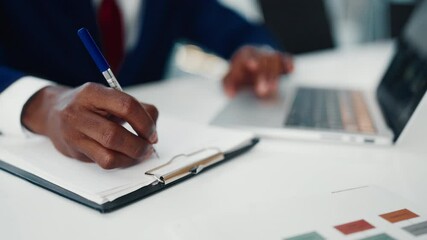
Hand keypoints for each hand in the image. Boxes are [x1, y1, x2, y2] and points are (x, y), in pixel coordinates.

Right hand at [22, 83, 158, 168]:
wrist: (52, 113)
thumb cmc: (89, 105)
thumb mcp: (111, 97)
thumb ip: (137, 108)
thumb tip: (154, 129)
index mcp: (92, 93)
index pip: (126, 106)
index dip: (145, 122)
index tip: (152, 132)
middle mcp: (79, 113)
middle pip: (115, 135)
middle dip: (139, 144)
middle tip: (149, 145)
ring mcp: (74, 135)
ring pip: (109, 154)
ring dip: (132, 157)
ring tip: (141, 152)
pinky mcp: (75, 151)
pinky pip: (104, 163)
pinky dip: (122, 162)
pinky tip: (127, 157)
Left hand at [223, 45, 293, 97]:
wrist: (250, 62)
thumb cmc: (241, 72)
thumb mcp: (229, 77)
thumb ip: (228, 85)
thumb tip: (230, 94)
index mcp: (244, 55)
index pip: (247, 55)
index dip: (250, 59)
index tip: (252, 65)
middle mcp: (259, 53)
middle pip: (263, 60)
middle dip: (263, 75)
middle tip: (262, 90)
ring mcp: (270, 56)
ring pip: (275, 60)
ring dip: (274, 75)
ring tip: (272, 89)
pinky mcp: (281, 61)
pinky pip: (286, 59)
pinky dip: (288, 63)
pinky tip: (290, 70)